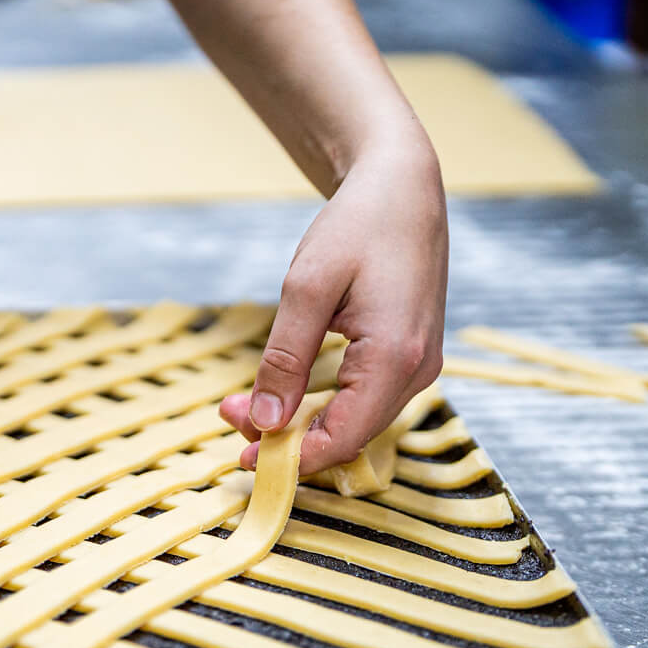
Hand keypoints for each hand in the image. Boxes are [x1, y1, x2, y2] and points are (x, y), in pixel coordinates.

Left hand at [221, 140, 447, 472]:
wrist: (401, 188)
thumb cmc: (357, 226)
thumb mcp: (305, 289)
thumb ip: (285, 360)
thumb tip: (266, 423)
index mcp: (396, 356)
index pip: (342, 438)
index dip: (291, 459)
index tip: (241, 458)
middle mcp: (419, 370)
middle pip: (348, 435)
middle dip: (286, 437)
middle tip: (228, 413)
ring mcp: (419, 366)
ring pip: (355, 421)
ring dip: (300, 421)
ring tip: (242, 403)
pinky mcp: (409, 357)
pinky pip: (364, 401)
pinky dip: (321, 404)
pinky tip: (282, 392)